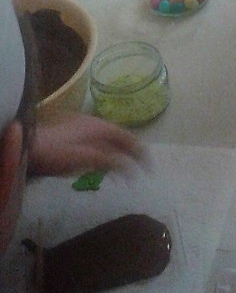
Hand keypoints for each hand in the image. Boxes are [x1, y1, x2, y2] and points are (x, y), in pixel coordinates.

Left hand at [29, 113, 144, 176]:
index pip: (129, 138)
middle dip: (132, 153)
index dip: (141, 153)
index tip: (150, 169)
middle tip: (140, 170)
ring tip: (124, 170)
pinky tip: (103, 162)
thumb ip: (108, 160)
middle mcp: (95, 122)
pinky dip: (108, 151)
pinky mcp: (74, 131)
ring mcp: (84, 125)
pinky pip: (99, 140)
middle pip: (121, 137)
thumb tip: (129, 164)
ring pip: (110, 138)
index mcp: (101, 127)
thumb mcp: (85, 158)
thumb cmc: (57, 153)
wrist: (29, 144)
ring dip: (120, 152)